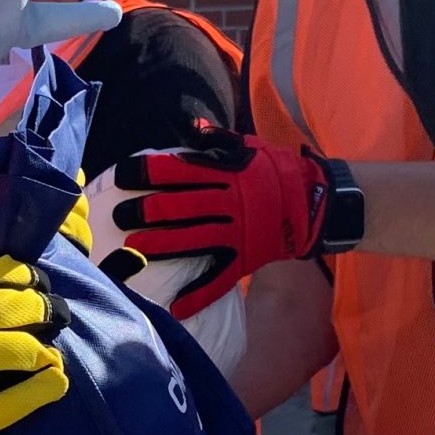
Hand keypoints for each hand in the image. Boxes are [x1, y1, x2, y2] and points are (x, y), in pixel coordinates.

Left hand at [107, 135, 330, 317]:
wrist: (316, 203)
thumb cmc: (275, 171)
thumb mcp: (249, 147)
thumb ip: (217, 141)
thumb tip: (192, 128)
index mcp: (226, 173)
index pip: (178, 170)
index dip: (146, 172)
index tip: (121, 175)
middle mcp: (228, 203)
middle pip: (179, 207)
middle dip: (145, 211)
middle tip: (118, 214)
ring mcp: (237, 233)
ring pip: (191, 241)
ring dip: (160, 246)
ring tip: (133, 250)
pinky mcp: (245, 258)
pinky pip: (218, 280)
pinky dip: (197, 295)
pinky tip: (174, 306)